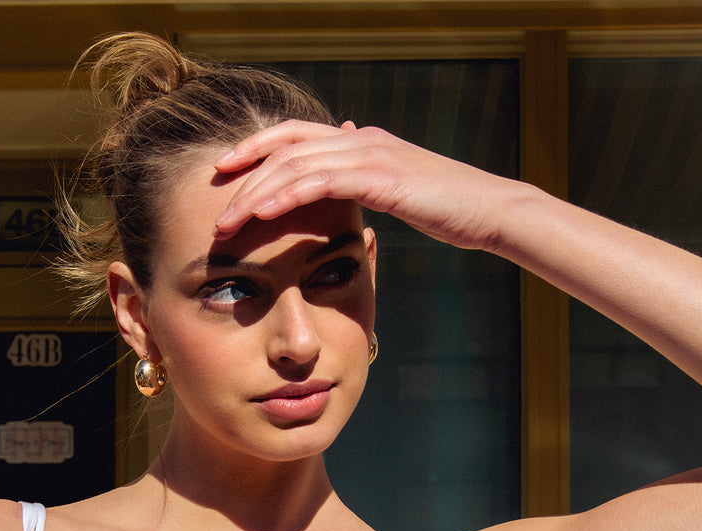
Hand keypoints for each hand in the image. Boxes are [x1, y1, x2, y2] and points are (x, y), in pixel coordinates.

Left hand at [213, 119, 522, 251]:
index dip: (255, 151)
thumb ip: (366, 181)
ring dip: (254, 194)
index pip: (294, 138)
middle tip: (212, 203)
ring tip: (226, 222)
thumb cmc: (449, 208)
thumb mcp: (399, 191)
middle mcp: (358, 139)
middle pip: (284, 147)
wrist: (490, 210)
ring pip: (294, 165)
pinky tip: (262, 215)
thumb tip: (343, 175)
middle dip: (242, 174)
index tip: (223, 175)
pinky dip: (285, 196)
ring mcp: (368, 154)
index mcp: (359, 142)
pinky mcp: (379, 176)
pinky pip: (319, 181)